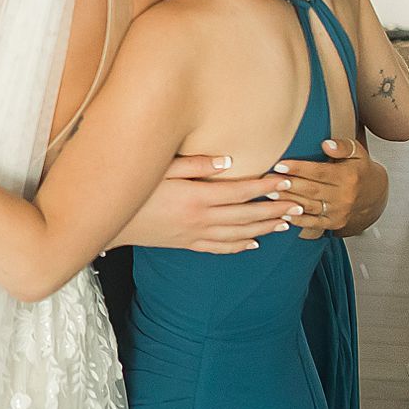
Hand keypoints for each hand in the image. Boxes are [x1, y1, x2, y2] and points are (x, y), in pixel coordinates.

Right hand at [113, 154, 295, 253]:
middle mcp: (200, 218)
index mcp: (197, 196)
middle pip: (247, 215)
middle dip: (275, 209)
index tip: (286, 180)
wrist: (109, 222)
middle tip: (299, 204)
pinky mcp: (187, 244)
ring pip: (239, 234)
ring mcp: (194, 234)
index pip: (240, 191)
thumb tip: (228, 160)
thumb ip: (195, 163)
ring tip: (287, 222)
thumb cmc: (134, 189)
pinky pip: (220, 248)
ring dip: (265, 228)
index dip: (266, 186)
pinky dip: (240, 246)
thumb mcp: (161, 168)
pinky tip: (255, 243)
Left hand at [268, 137, 387, 237]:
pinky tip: (280, 213)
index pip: (319, 172)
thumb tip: (326, 144)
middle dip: (288, 185)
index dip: (299, 168)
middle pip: (311, 190)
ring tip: (268, 194)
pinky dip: (296, 220)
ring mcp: (338, 212)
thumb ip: (342, 146)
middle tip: (267, 179)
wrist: (373, 195)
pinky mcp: (333, 223)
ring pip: (309, 206)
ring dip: (287, 201)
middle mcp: (344, 196)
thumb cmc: (359, 169)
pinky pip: (312, 223)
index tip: (280, 164)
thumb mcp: (357, 152)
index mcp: (348, 177)